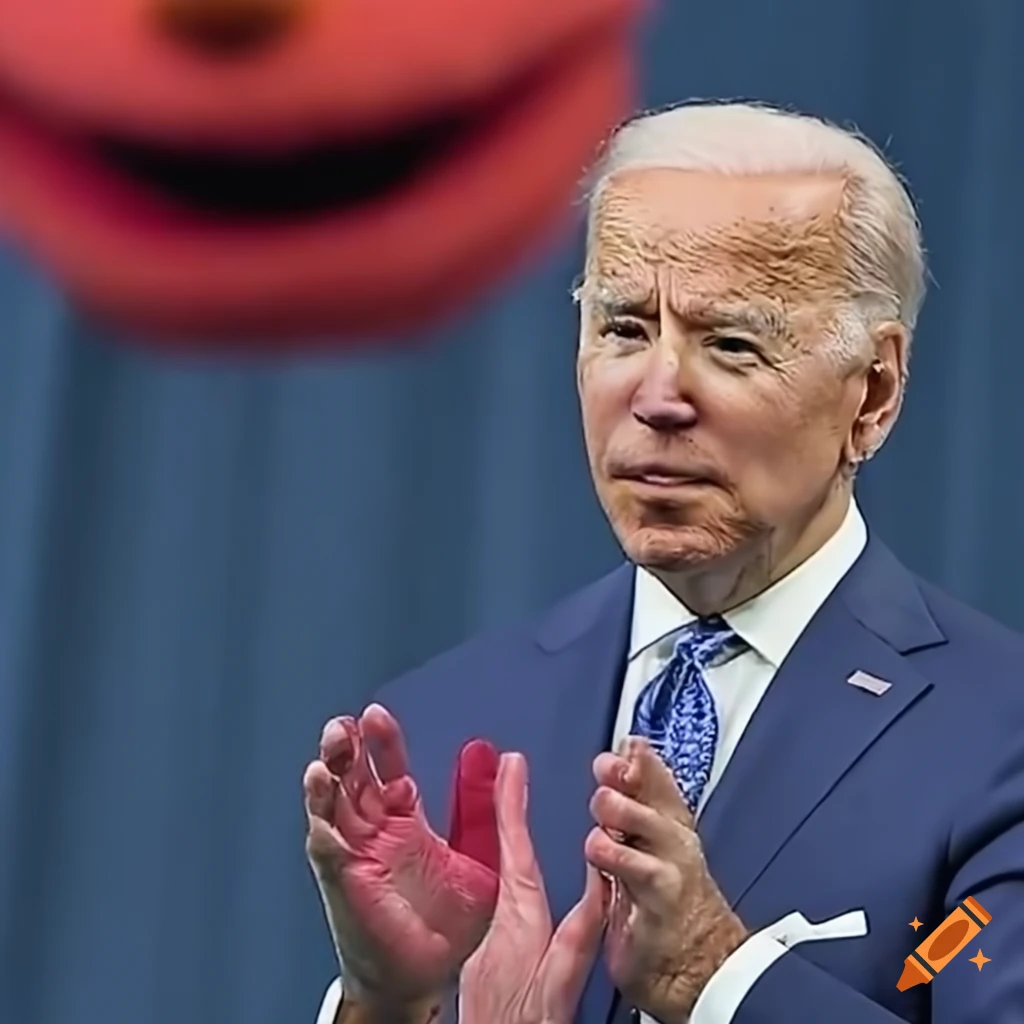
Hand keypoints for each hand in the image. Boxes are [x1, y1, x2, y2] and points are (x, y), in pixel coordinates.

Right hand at [304, 704, 500, 1014]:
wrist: (426, 975)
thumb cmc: (447, 923)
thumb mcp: (481, 857)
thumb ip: (490, 810)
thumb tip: (509, 760)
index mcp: (404, 820)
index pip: (388, 768)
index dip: (382, 742)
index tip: (377, 715)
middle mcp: (374, 832)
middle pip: (352, 778)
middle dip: (345, 750)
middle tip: (345, 727)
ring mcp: (355, 855)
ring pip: (330, 808)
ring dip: (324, 783)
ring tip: (325, 761)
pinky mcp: (345, 885)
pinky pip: (328, 855)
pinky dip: (324, 834)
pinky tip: (324, 818)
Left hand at [460, 753, 608, 1023]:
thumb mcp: (563, 978)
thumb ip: (582, 927)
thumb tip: (600, 877)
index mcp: (516, 919)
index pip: (515, 847)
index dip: (511, 802)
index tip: (511, 764)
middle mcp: (496, 919)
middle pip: (501, 852)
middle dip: (502, 807)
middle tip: (502, 764)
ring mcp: (484, 936)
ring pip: (495, 875)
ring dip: (497, 835)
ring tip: (498, 795)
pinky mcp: (481, 954)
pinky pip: (491, 901)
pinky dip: (499, 875)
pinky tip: (507, 868)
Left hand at [585, 737, 748, 1023]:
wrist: (701, 969)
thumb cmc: (669, 909)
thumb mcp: (651, 850)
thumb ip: (634, 806)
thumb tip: (619, 759)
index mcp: (669, 821)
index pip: (655, 774)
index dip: (636, 756)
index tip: (623, 746)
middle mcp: (673, 834)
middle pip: (645, 785)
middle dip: (620, 775)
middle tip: (605, 775)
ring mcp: (670, 861)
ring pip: (637, 815)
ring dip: (614, 811)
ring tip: (602, 821)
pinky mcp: (661, 892)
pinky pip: (631, 862)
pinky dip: (611, 854)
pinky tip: (602, 855)